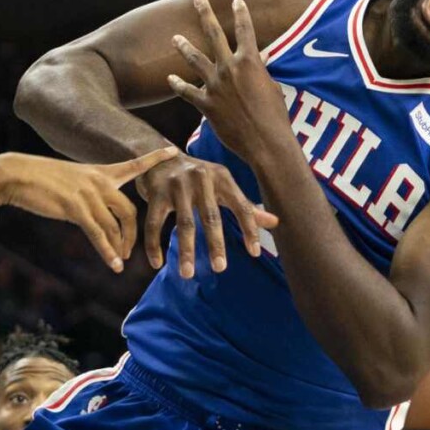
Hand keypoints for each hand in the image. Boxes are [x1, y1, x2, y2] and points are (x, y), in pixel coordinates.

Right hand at [2, 146, 178, 271]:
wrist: (17, 175)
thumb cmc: (40, 179)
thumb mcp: (71, 180)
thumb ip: (89, 192)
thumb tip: (97, 210)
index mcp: (99, 172)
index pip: (133, 164)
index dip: (154, 159)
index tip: (174, 151)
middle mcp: (99, 182)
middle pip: (130, 211)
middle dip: (133, 234)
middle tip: (130, 250)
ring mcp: (88, 195)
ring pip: (115, 225)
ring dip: (120, 247)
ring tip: (120, 262)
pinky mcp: (75, 208)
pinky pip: (98, 233)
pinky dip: (108, 251)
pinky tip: (114, 264)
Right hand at [136, 153, 277, 277]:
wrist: (160, 156)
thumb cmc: (197, 177)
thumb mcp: (222, 185)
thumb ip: (245, 206)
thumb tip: (275, 223)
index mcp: (222, 178)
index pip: (241, 206)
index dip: (249, 229)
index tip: (254, 253)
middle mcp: (201, 179)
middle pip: (211, 216)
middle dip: (215, 244)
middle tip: (220, 268)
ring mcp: (177, 185)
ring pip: (183, 223)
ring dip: (186, 250)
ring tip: (187, 273)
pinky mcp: (155, 193)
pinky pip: (154, 223)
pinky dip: (154, 245)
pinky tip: (157, 263)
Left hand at [168, 0, 292, 164]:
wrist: (265, 141)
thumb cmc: (275, 116)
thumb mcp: (272, 87)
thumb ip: (259, 73)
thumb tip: (257, 65)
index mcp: (250, 62)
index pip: (246, 30)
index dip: (241, 13)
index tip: (236, 0)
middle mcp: (230, 69)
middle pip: (214, 35)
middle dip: (205, 14)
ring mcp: (215, 86)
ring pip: (195, 60)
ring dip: (184, 47)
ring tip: (175, 37)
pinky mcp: (206, 104)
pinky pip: (187, 92)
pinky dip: (178, 85)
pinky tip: (169, 79)